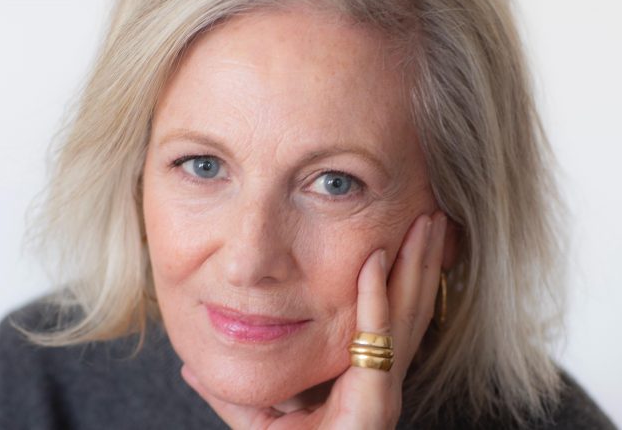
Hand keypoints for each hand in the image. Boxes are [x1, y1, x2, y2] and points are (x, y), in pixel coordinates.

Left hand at [181, 212, 446, 429]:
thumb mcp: (254, 420)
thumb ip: (233, 392)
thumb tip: (192, 367)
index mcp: (360, 379)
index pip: (389, 316)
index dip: (401, 273)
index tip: (403, 230)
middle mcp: (380, 384)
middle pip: (409, 310)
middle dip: (421, 259)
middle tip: (430, 212)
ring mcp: (379, 396)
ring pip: (405, 320)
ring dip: (414, 267)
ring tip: (425, 224)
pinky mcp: (372, 412)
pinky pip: (375, 344)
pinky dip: (375, 302)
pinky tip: (374, 263)